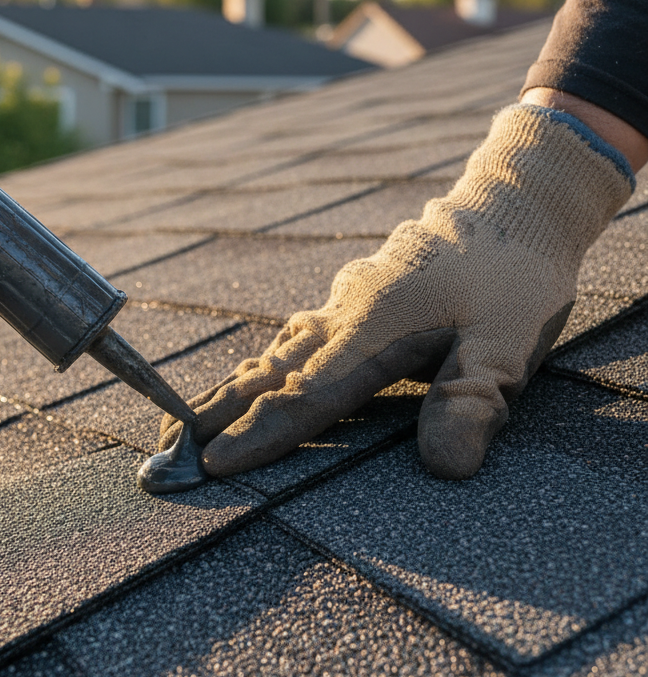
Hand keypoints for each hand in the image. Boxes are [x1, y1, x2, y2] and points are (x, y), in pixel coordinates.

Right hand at [160, 105, 633, 478]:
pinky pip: (293, 339)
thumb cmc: (512, 278)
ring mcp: (342, 304)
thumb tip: (444, 468)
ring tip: (187, 424)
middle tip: (164, 454)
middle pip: (266, 373)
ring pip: (273, 353)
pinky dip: (262, 367)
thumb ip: (472, 400)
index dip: (257, 433)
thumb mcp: (509, 344)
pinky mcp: (350, 300)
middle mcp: (343, 316)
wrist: (511, 207)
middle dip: (213, 414)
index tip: (209, 465)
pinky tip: (254, 378)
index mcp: (372, 330)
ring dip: (229, 391)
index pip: (305, 395)